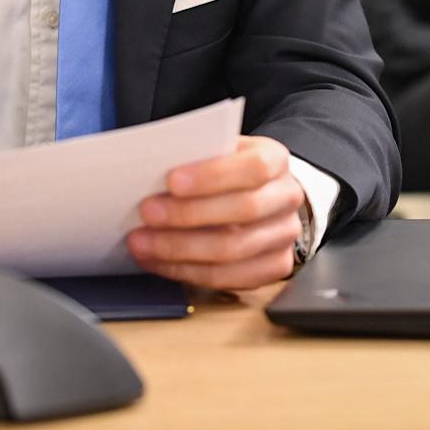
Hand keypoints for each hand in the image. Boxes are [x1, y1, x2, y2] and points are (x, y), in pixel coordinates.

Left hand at [129, 135, 306, 289]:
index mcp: (275, 160)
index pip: (253, 168)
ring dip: (180, 249)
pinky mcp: (274, 267)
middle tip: (147, 213)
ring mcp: (283, 236)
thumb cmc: (230, 172)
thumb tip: (150, 169)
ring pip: (233, 250)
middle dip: (189, 214)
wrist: (264, 196)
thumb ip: (197, 156)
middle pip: (244, 210)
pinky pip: (228, 278)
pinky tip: (159, 262)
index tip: (172, 181)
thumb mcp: (219, 151)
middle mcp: (286, 198)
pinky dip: (187, 271)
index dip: (213, 176)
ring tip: (143, 243)